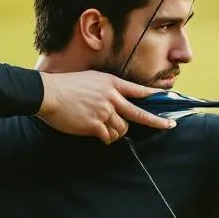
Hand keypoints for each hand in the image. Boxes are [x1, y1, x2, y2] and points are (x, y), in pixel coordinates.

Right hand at [36, 71, 175, 143]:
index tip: (166, 98)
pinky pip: (108, 137)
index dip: (153, 96)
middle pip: (139, 114)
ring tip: (103, 128)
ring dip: (116, 132)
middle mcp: (111, 97)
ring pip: (122, 129)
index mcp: (111, 83)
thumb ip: (106, 90)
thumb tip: (116, 104)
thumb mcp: (91, 79)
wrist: (49, 93)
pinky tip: (96, 133)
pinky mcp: (95, 124)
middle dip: (157, 121)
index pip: (137, 90)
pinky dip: (105, 138)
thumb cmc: (66, 86)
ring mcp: (104, 111)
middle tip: (170, 126)